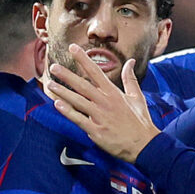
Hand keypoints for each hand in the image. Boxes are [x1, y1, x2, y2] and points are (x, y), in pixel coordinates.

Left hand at [43, 44, 156, 160]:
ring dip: (63, 92)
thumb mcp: (137, 97)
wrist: (144, 145)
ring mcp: (100, 117)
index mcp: (114, 93)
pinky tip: (57, 105)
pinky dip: (68, 112)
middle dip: (67, 75)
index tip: (72, 48)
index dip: (83, 59)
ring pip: (78, 101)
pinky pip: (80, 119)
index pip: (96, 72)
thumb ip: (130, 78)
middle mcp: (105, 102)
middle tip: (53, 66)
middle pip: (83, 85)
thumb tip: (130, 61)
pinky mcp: (97, 131)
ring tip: (50, 84)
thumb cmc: (140, 121)